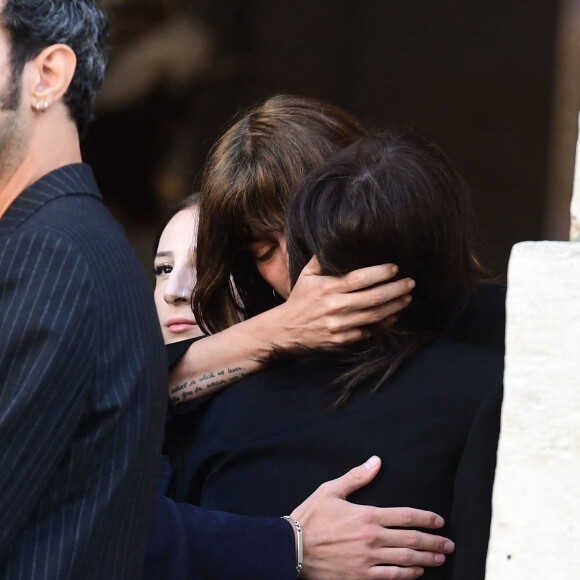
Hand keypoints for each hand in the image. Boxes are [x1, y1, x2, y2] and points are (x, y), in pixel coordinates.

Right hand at [278, 257, 414, 347]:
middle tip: (410, 282)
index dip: (380, 272)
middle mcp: (335, 307)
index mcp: (328, 288)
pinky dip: (383, 324)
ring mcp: (340, 326)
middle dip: (396, 289)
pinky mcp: (342, 340)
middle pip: (373, 297)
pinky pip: (368, 332)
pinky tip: (393, 316)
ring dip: (395, 306)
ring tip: (407, 298)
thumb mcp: (306, 275)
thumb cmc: (299, 299)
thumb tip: (337, 239)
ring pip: (375, 316)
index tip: (395, 268)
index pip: (360, 278)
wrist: (286, 330)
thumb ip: (322, 258)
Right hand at [290, 456, 453, 579]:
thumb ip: (356, 477)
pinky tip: (417, 572)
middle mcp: (372, 538)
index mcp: (367, 515)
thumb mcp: (331, 490)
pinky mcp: (360, 576)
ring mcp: (368, 560)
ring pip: (406, 560)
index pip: (405, 516)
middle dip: (434, 541)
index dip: (426, 518)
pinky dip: (407, 575)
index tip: (438, 521)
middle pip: (412, 540)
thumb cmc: (310, 517)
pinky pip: (391, 577)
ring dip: (427, 559)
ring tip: (440, 558)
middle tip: (448, 543)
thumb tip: (376, 461)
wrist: (292, 548)